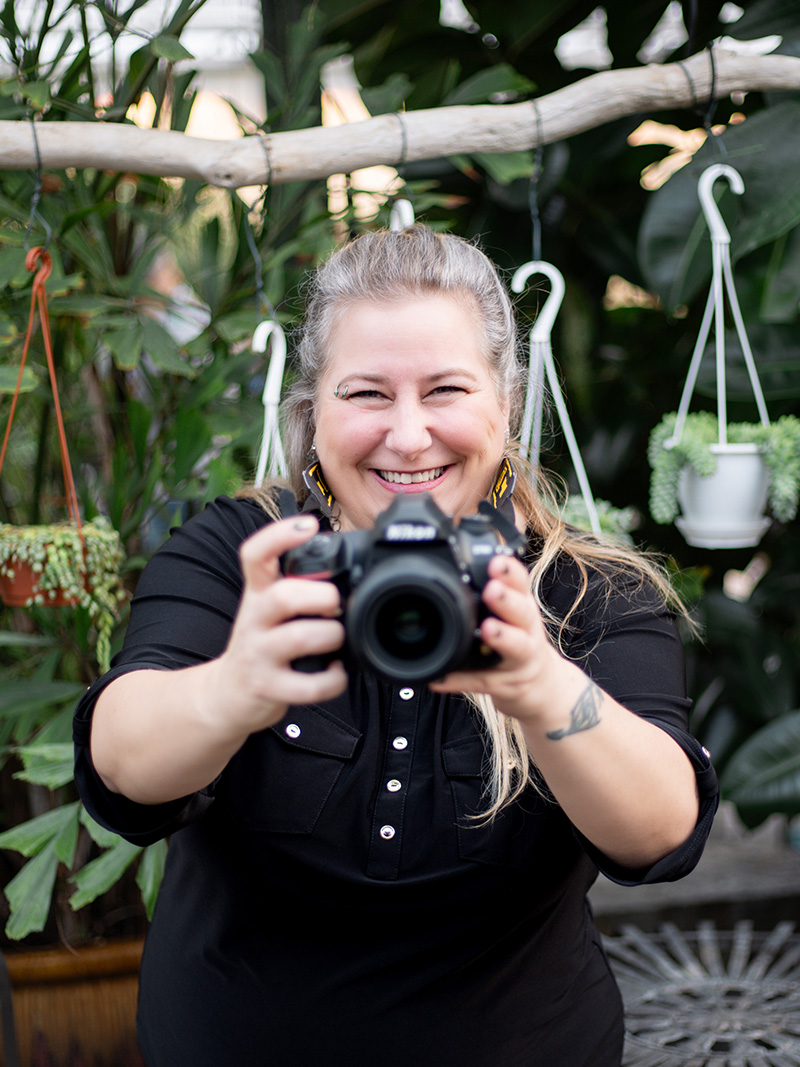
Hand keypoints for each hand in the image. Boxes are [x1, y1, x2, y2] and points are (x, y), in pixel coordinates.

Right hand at [204, 515, 347, 735]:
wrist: (227, 692)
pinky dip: (332, 680)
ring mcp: (258, 654)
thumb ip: (298, 585)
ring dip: (330, 636)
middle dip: (321, 597)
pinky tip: (336, 672)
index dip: (279, 535)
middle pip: (283, 595)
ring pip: (298, 638)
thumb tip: (348, 570)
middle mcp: (254, 619)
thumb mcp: (269, 606)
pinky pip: (307, 685)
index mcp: (257, 592)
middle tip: (335, 605)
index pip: (255, 554)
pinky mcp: (267, 687)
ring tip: (336, 639)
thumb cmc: (263, 641)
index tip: (309, 524)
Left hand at [429, 553, 564, 721]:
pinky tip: (439, 678)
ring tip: (486, 630)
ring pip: (515, 647)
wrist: (542, 687)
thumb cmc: (517, 639)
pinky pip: (482, 683)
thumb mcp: (511, 609)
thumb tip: (463, 545)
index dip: (511, 570)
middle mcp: (526, 629)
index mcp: (522, 605)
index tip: (497, 559)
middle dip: (508, 599)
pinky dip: (460, 680)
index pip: (521, 582)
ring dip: (501, 638)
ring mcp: (520, 658)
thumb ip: (494, 583)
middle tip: (492, 589)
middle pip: (523, 611)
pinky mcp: (507, 685)